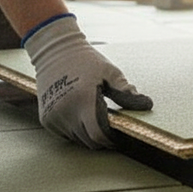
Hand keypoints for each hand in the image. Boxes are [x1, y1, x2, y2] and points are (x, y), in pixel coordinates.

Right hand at [23, 15, 152, 148]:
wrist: (55, 51)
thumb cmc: (85, 60)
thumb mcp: (109, 72)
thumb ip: (126, 92)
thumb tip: (146, 104)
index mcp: (83, 100)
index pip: (98, 135)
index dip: (111, 139)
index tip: (118, 136)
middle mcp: (66, 112)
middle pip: (89, 141)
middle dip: (102, 138)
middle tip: (111, 128)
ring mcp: (54, 117)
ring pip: (77, 139)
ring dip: (88, 134)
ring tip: (95, 117)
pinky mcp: (46, 119)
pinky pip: (66, 134)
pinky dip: (75, 130)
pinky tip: (80, 115)